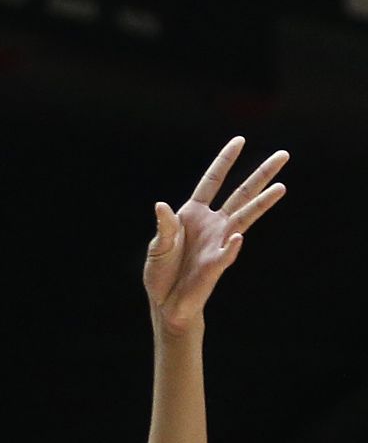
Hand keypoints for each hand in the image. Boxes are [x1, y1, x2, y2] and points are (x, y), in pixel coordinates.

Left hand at [146, 136, 286, 334]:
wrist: (166, 302)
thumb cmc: (162, 272)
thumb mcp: (158, 246)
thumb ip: (164, 227)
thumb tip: (161, 206)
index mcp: (194, 214)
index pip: (212, 182)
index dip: (225, 161)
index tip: (240, 140)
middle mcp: (212, 224)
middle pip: (241, 194)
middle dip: (261, 174)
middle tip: (283, 155)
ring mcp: (218, 243)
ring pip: (245, 218)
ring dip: (261, 204)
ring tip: (281, 187)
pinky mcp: (216, 265)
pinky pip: (226, 253)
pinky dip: (231, 246)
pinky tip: (238, 238)